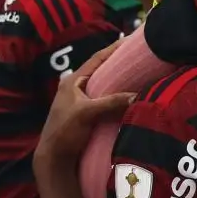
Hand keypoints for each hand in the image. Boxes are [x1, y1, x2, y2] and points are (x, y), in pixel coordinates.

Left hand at [36, 45, 131, 168]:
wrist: (54, 158)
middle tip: (142, 55)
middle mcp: (76, 87)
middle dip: (121, 63)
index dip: (114, 49)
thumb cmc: (64, 132)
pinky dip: (118, 95)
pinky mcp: (86, 114)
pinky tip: (132, 96)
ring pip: (105, 85)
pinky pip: (106, 99)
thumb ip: (111, 102)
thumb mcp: (87, 114)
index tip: (132, 39)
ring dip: (120, 80)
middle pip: (102, 70)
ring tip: (142, 72)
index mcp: (72, 82)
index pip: (97, 59)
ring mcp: (81, 101)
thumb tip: (138, 95)